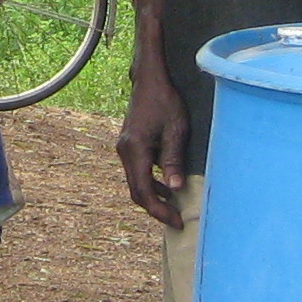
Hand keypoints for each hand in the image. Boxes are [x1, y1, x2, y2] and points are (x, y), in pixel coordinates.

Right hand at [114, 60, 190, 230]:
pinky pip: (137, 172)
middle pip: (136, 191)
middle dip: (156, 208)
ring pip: (135, 183)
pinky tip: (166, 187)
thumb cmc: (165, 101)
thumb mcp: (175, 130)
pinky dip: (150, 184)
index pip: (144, 190)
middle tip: (177, 219)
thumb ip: (173, 160)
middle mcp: (125, 152)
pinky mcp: (129, 146)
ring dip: (153, 197)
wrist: (149, 80)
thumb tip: (175, 189)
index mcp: (135, 150)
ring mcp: (124, 149)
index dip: (159, 210)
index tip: (177, 220)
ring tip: (173, 207)